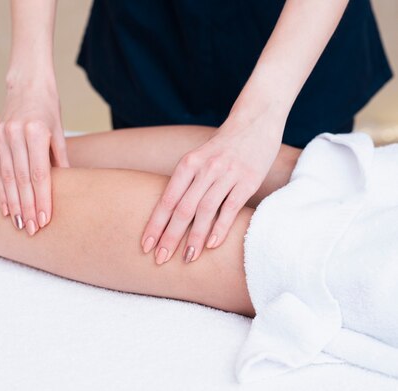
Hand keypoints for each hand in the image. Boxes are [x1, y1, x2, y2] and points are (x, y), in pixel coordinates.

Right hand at [0, 81, 68, 234]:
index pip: (39, 174)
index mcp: (36, 132)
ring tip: (20, 225)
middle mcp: (15, 134)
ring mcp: (1, 137)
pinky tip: (6, 209)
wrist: (27, 85)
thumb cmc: (48, 109)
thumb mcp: (59, 132)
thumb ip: (60, 160)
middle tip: (32, 230)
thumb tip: (65, 188)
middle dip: (27, 207)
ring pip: (7, 178)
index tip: (45, 219)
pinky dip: (1, 192)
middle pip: (22, 179)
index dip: (42, 199)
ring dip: (13, 204)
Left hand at [141, 116, 282, 263]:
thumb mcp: (197, 158)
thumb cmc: (221, 147)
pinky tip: (211, 245)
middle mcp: (205, 168)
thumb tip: (167, 216)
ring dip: (194, 237)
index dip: (155, 224)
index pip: (167, 200)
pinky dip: (220, 227)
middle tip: (159, 259)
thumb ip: (185, 182)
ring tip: (186, 258)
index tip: (145, 246)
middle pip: (182, 208)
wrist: (256, 121)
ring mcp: (227, 174)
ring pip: (205, 210)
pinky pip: (231, 207)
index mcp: (188, 163)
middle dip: (170, 236)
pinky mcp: (248, 180)